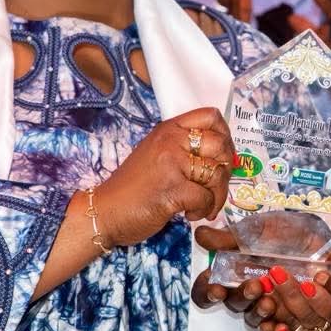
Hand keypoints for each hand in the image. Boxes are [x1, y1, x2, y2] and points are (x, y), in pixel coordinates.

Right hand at [93, 107, 233, 246]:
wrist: (103, 212)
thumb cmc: (132, 189)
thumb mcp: (155, 155)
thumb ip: (182, 149)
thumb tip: (221, 156)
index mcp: (168, 130)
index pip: (210, 116)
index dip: (225, 135)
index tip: (222, 155)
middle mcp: (171, 141)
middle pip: (221, 145)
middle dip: (226, 170)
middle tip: (215, 186)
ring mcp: (172, 164)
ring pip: (217, 173)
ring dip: (217, 196)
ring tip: (202, 206)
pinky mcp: (173, 189)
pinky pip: (206, 198)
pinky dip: (203, 210)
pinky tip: (189, 214)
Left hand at [253, 266, 330, 330]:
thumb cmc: (330, 322)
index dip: (324, 294)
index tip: (315, 277)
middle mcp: (323, 330)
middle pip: (308, 312)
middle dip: (291, 292)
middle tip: (277, 274)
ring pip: (292, 325)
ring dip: (278, 308)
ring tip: (266, 295)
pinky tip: (268, 325)